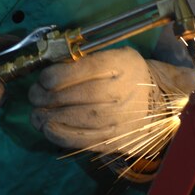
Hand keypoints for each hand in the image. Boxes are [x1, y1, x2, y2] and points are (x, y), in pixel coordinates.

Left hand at [28, 46, 194, 153]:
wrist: (160, 102)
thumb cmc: (130, 74)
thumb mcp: (115, 55)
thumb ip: (87, 60)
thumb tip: (51, 69)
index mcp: (119, 65)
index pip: (81, 71)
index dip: (55, 76)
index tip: (43, 79)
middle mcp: (119, 92)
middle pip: (74, 96)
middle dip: (46, 97)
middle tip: (33, 96)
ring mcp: (117, 119)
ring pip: (76, 119)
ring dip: (48, 117)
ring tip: (36, 114)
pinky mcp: (114, 139)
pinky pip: (83, 139)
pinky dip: (61, 135)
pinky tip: (48, 129)